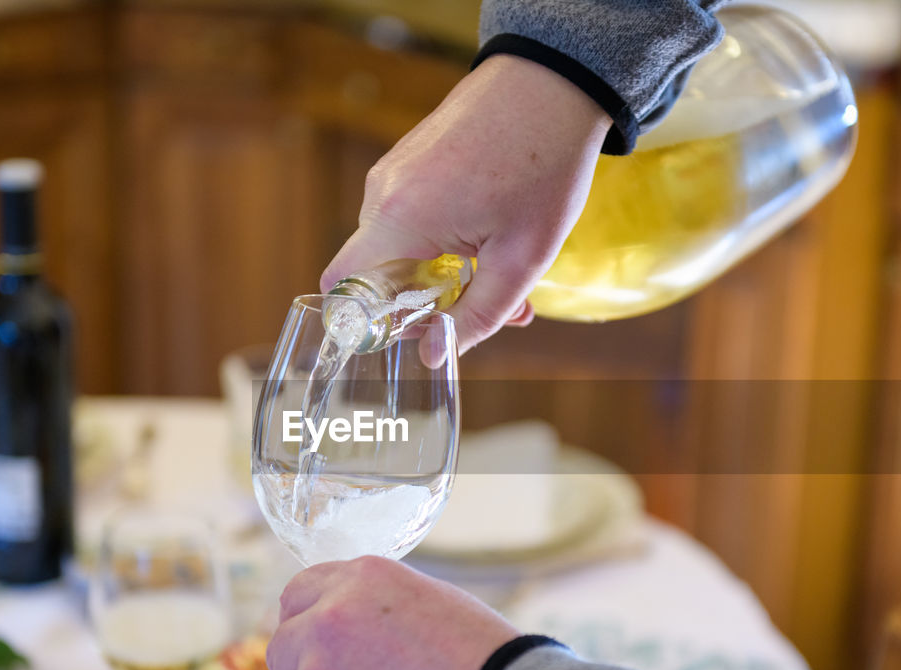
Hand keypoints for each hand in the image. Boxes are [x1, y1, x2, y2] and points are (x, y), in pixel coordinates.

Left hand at [266, 557, 519, 669]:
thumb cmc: (488, 668)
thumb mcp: (434, 607)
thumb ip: (379, 610)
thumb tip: (352, 631)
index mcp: (362, 580)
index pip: (300, 593)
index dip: (309, 621)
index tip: (318, 644)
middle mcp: (329, 618)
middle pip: (283, 643)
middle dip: (302, 667)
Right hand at [321, 54, 610, 354]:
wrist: (554, 82)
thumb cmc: (543, 165)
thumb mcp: (521, 258)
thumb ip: (476, 316)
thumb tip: (433, 356)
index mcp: (399, 222)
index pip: (345, 292)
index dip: (373, 325)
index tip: (421, 334)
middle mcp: (383, 196)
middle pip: (378, 276)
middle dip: (428, 304)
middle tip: (491, 308)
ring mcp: (394, 174)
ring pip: (399, 249)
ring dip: (444, 273)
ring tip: (505, 271)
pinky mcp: (410, 161)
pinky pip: (411, 219)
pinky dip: (443, 241)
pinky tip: (493, 239)